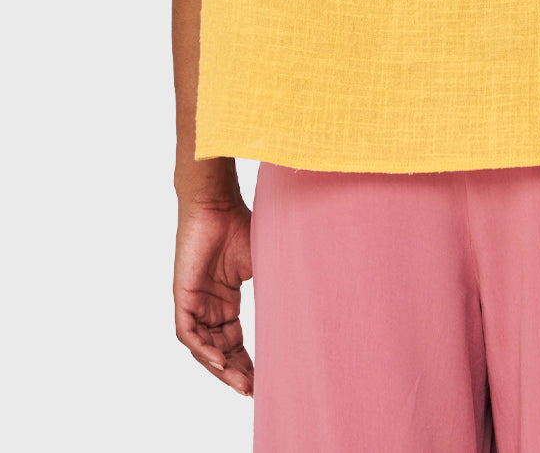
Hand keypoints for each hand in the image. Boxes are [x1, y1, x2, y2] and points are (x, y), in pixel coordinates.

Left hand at [174, 196, 254, 395]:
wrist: (219, 204)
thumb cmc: (241, 226)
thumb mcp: (263, 266)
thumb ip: (272, 290)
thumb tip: (301, 311)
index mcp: (226, 301)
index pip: (234, 343)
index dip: (246, 363)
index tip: (262, 381)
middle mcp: (209, 306)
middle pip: (219, 351)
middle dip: (235, 373)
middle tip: (253, 390)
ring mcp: (195, 302)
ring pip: (203, 348)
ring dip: (220, 368)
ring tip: (240, 383)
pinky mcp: (183, 296)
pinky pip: (188, 333)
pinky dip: (202, 349)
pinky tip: (219, 361)